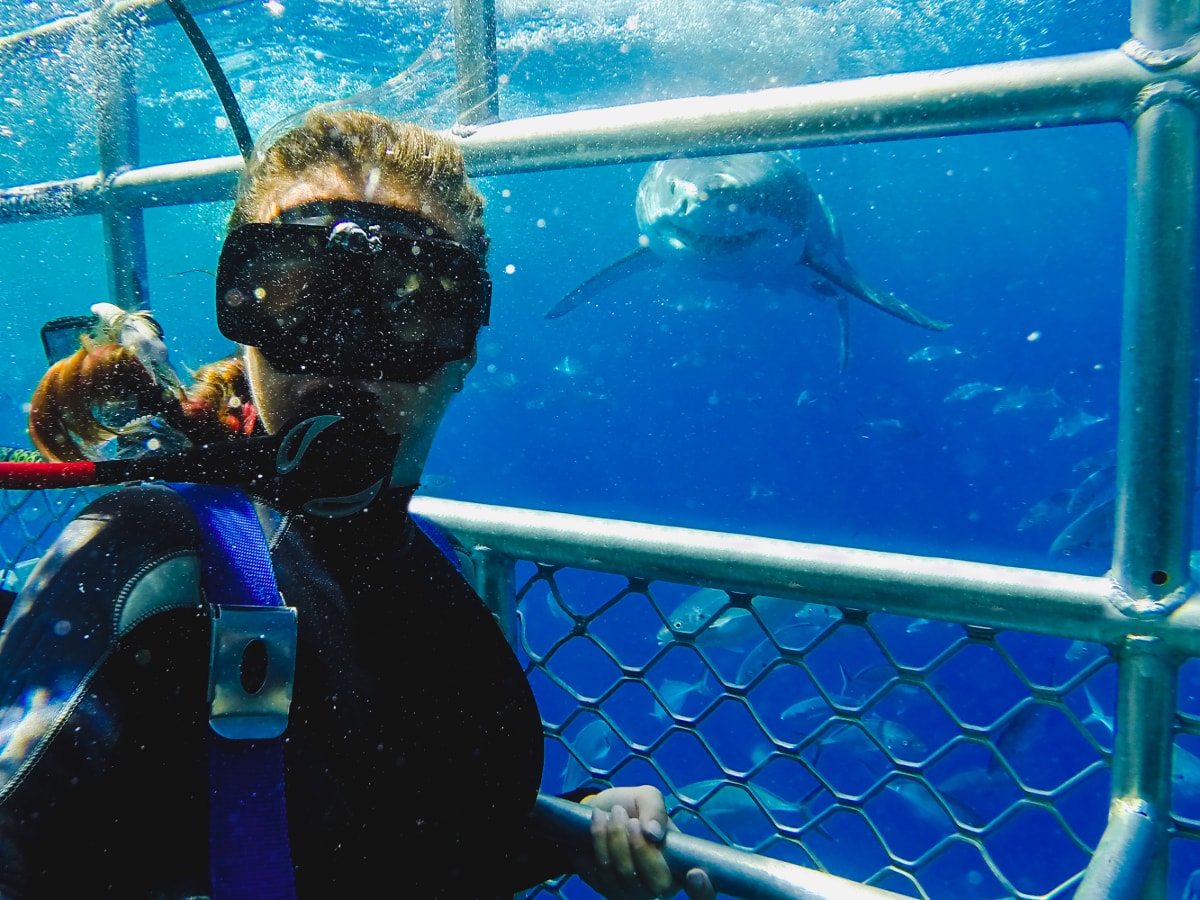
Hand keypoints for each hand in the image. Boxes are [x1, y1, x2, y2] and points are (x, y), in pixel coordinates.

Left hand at [573, 786, 714, 899]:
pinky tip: (597, 823)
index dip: (704, 891)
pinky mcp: (610, 892)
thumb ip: (654, 808)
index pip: (702, 894)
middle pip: (658, 884)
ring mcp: (636, 894)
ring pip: (627, 877)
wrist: (598, 812)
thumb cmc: (630, 807)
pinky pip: (603, 876)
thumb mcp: (645, 796)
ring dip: (615, 840)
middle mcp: (662, 886)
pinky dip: (599, 843)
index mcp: (681, 865)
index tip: (696, 873)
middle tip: (629, 820)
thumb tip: (655, 834)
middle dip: (640, 848)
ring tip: (612, 814)